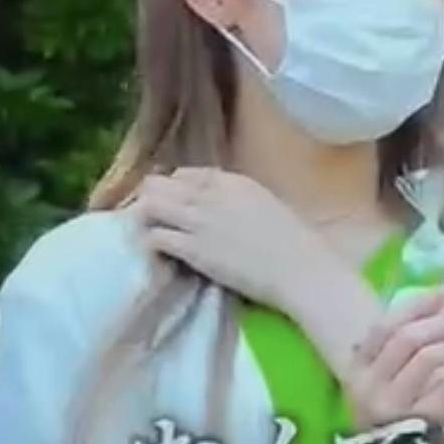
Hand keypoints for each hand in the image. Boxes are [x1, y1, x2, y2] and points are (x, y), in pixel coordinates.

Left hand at [133, 167, 331, 310]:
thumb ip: (239, 200)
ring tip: (147, 233)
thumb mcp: (266, 204)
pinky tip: (155, 253)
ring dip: (144, 219)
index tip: (172, 203)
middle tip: (150, 219)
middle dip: (150, 200)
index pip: (185, 174)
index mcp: (232, 181)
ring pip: (150, 206)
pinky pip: (155, 237)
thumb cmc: (295, 241)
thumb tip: (222, 206)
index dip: (173, 189)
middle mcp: (210, 195)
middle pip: (159, 185)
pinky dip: (149, 243)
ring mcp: (199, 221)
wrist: (300, 268)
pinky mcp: (193, 250)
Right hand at [346, 290, 443, 432]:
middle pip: (407, 340)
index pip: (383, 328)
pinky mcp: (417, 431)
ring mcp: (392, 412)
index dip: (415, 307)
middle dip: (441, 324)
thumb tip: (442, 297)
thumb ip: (407, 339)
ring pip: (427, 360)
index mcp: (356, 371)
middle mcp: (368, 390)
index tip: (442, 294)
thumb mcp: (387, 377)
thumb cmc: (393, 413)